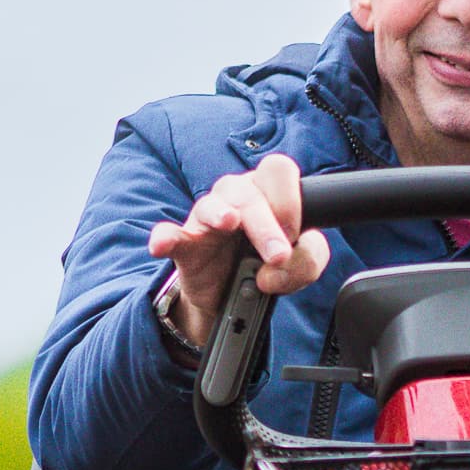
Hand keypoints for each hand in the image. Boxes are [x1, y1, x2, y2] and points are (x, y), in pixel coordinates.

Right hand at [150, 152, 331, 350]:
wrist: (234, 298)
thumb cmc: (266, 264)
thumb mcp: (300, 265)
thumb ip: (307, 261)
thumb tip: (279, 268)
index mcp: (267, 192)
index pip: (278, 172)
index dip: (290, 199)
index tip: (295, 234)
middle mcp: (235, 196)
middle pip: (248, 193)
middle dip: (266, 224)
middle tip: (278, 255)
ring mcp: (206, 217)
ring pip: (212, 206)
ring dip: (222, 215)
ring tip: (230, 222)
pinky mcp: (184, 244)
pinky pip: (170, 234)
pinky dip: (166, 237)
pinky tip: (163, 244)